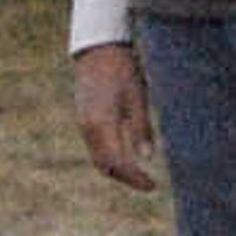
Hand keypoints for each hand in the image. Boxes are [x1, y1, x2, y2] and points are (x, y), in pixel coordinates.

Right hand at [72, 44, 157, 192]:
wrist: (98, 48)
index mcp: (102, 124)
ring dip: (116, 169)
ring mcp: (83, 123)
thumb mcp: (138, 98)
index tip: (152, 186)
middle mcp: (88, 127)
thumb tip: (147, 158)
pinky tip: (125, 156)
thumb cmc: (122, 70)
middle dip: (125, 177)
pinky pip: (95, 146)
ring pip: (98, 157)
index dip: (134, 177)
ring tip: (138, 175)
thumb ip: (141, 129)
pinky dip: (109, 157)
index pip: (117, 162)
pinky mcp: (84, 117)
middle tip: (147, 184)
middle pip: (104, 165)